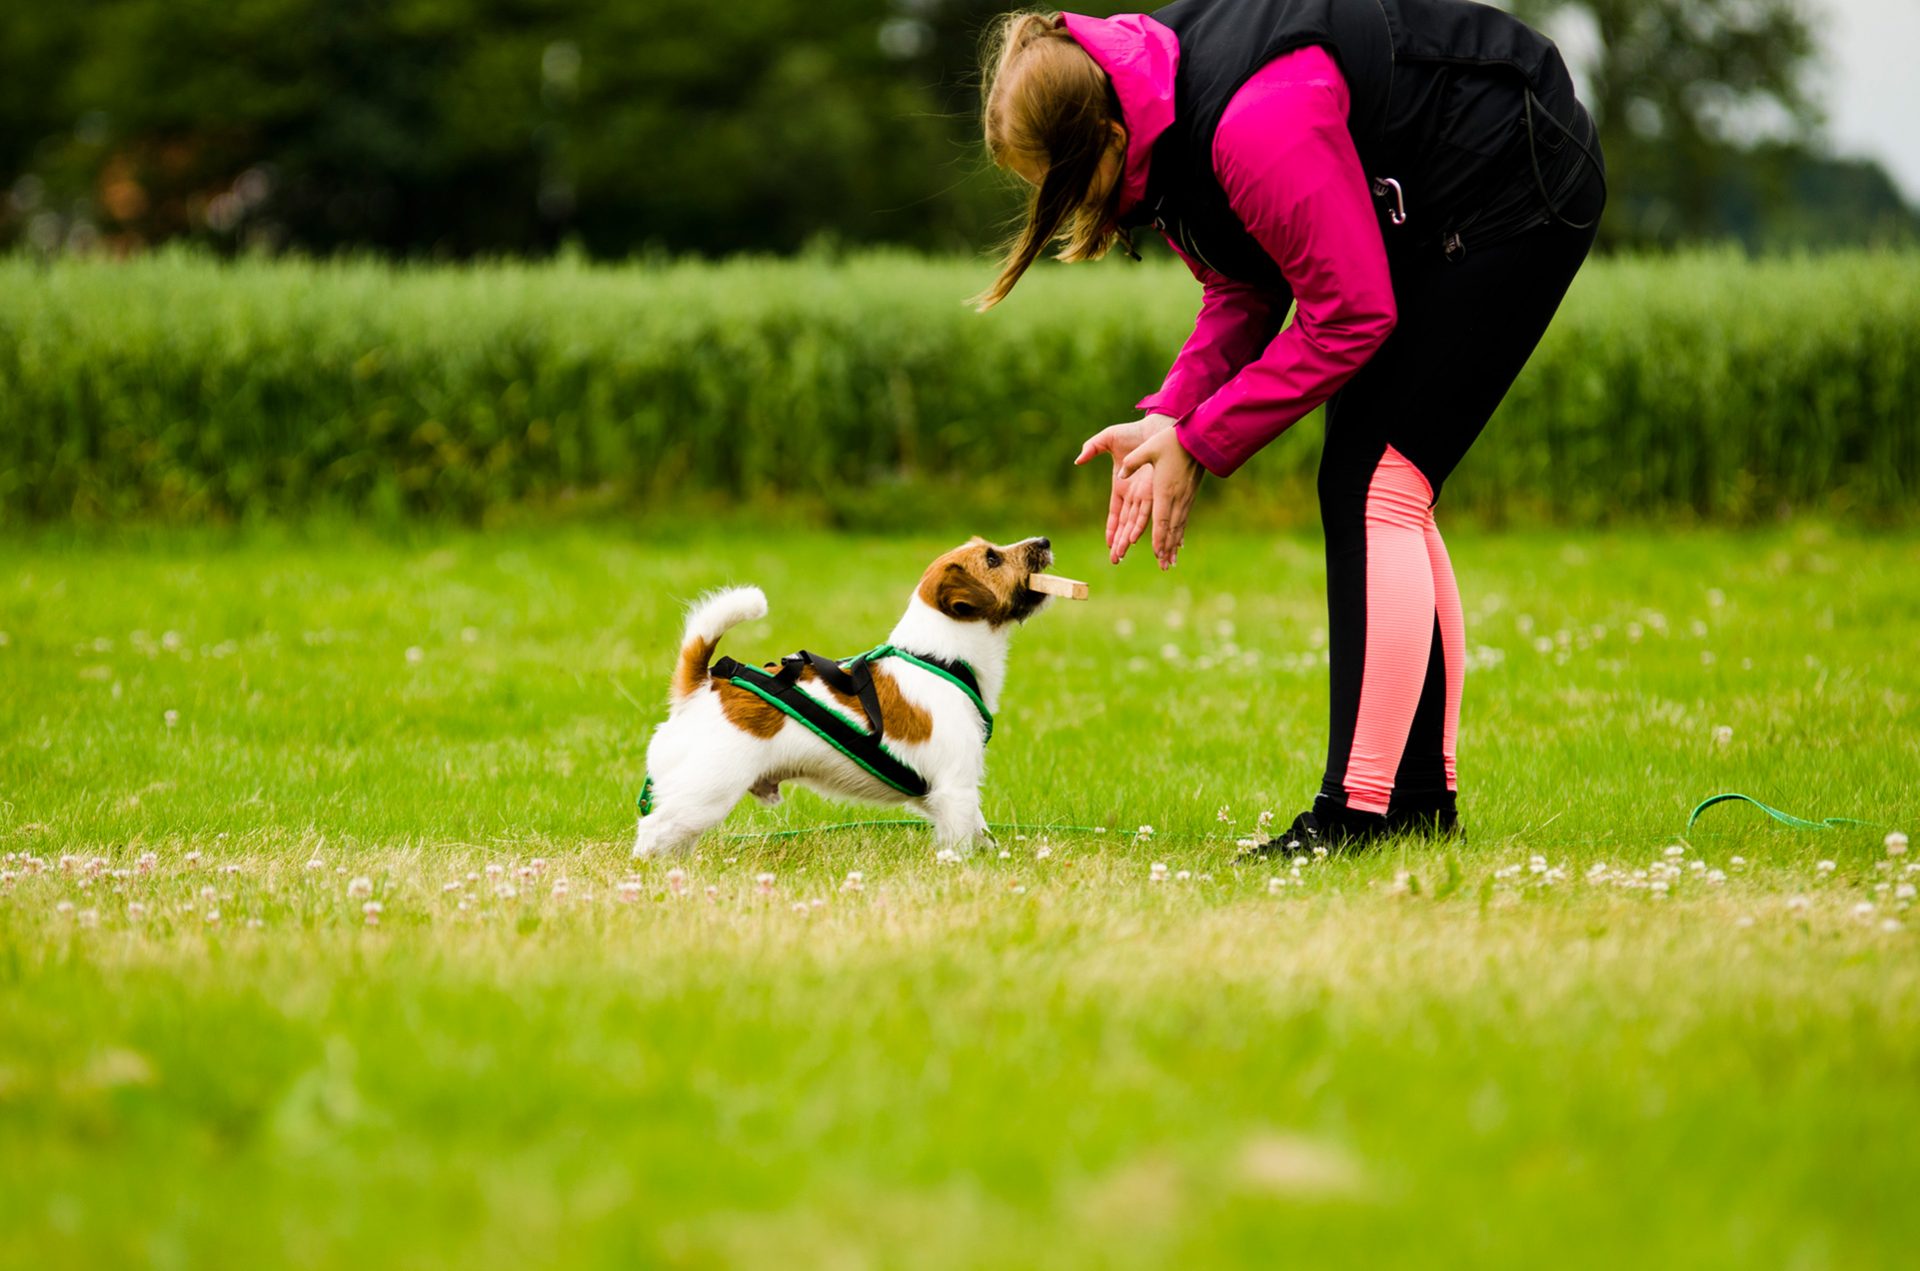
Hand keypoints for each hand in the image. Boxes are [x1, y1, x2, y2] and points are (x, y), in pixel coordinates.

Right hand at [1076, 414, 1172, 563]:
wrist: (1154, 426)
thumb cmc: (1132, 433)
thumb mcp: (1107, 439)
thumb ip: (1092, 448)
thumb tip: (1078, 460)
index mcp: (1122, 486)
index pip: (1116, 513)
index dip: (1112, 529)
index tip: (1109, 544)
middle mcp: (1134, 494)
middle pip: (1125, 524)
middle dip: (1120, 542)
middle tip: (1115, 560)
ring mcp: (1144, 493)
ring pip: (1134, 522)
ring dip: (1127, 539)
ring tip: (1121, 556)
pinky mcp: (1153, 490)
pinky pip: (1145, 512)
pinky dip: (1138, 526)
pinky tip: (1134, 539)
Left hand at [1115, 426, 1203, 569]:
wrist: (1199, 438)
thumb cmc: (1171, 441)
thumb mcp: (1148, 448)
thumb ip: (1132, 462)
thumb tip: (1120, 474)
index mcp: (1164, 490)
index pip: (1161, 519)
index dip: (1158, 537)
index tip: (1156, 553)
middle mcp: (1176, 498)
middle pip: (1170, 529)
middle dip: (1166, 549)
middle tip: (1164, 567)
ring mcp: (1185, 498)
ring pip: (1178, 527)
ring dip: (1173, 545)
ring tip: (1171, 562)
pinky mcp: (1189, 496)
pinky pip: (1184, 519)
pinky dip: (1180, 534)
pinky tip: (1179, 544)